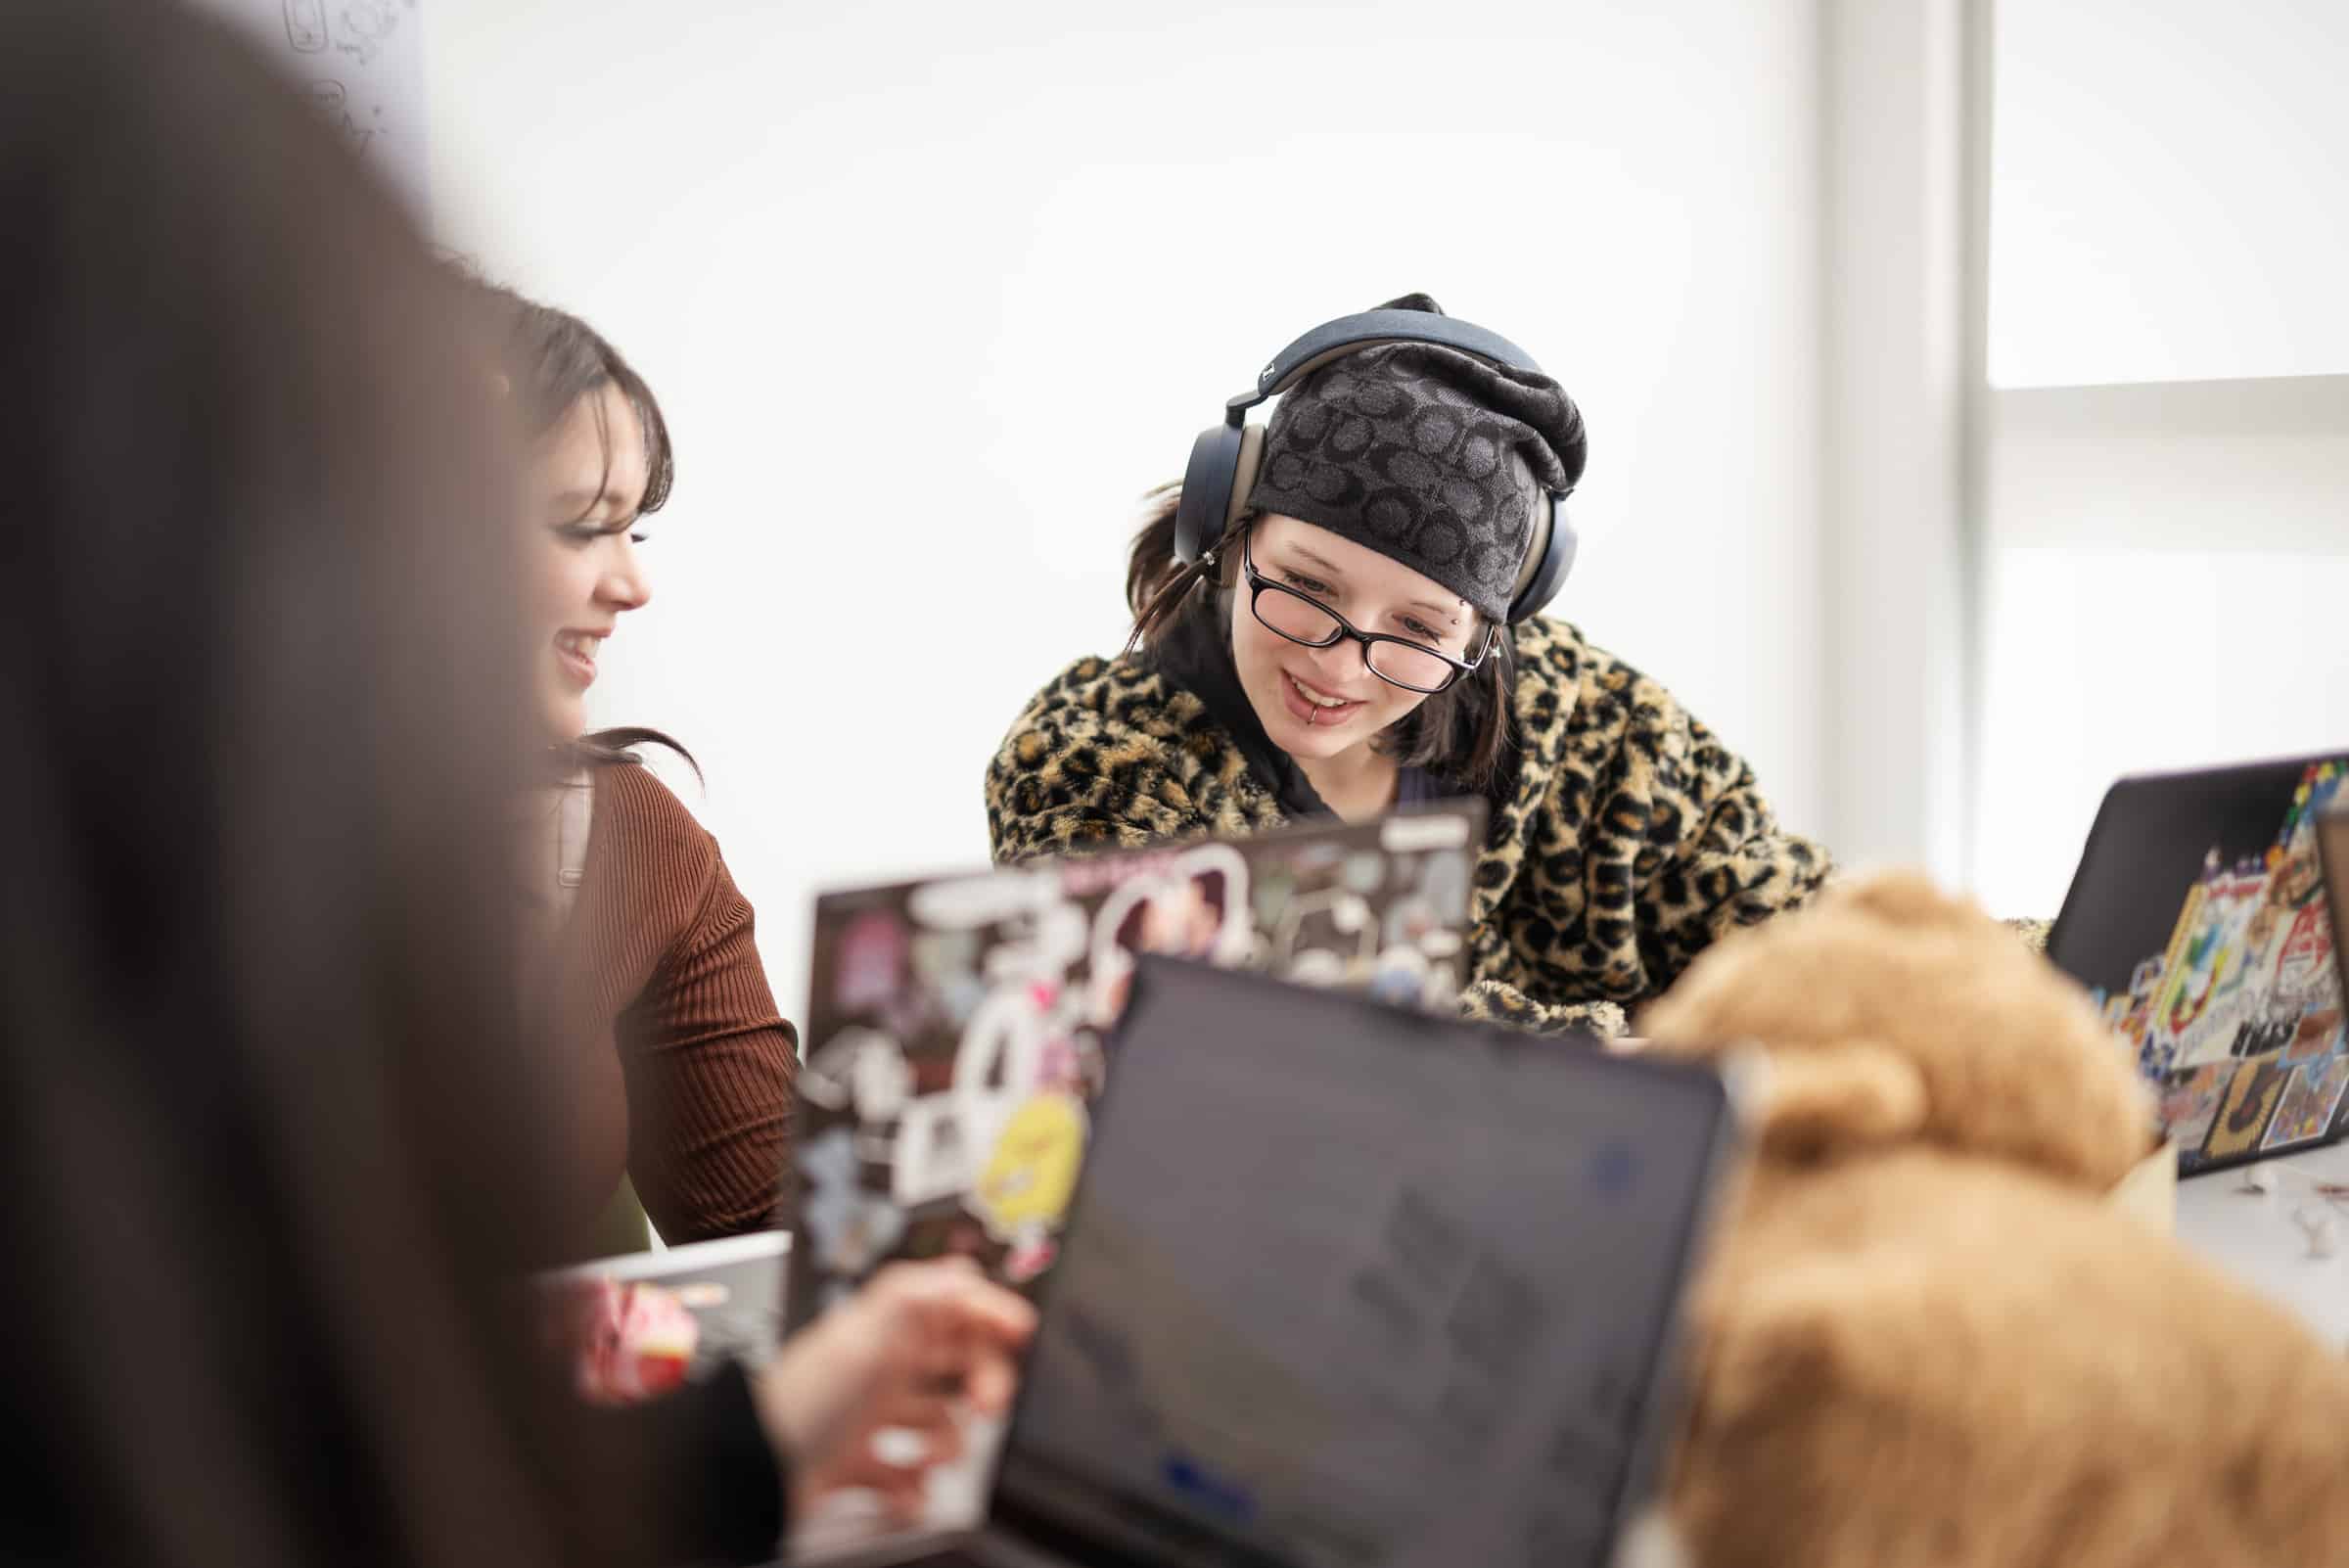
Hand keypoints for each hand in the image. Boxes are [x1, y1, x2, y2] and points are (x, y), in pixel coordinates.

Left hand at [754, 1258, 1035, 1519]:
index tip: (1020, 1331)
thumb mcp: (862, 1337)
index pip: (952, 1302)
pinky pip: (904, 1474)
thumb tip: (963, 1275)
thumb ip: (916, 1299)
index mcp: (887, 1327)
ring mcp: (872, 1413)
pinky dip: (910, 1489)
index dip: (988, 1311)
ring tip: (931, 1461)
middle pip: (957, 1361)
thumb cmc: (800, 1402)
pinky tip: (905, 1493)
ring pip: (938, 1422)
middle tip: (988, 1405)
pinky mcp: (858, 1459)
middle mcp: (883, 1365)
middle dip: (981, 1383)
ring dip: (946, 1445)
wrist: (750, 1471)